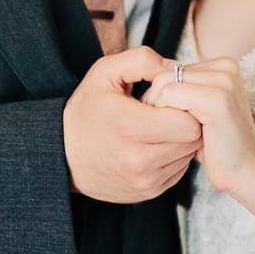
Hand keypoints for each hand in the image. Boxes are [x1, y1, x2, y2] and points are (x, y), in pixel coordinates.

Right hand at [63, 46, 202, 202]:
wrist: (62, 155)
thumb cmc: (85, 111)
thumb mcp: (105, 72)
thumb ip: (142, 60)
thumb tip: (175, 68)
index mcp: (130, 127)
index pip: (188, 123)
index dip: (183, 106)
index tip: (167, 101)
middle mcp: (138, 160)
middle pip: (192, 141)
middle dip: (185, 123)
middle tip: (165, 113)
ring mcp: (144, 181)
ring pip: (188, 156)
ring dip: (179, 141)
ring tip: (157, 129)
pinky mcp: (147, 192)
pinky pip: (178, 171)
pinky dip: (172, 157)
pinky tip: (153, 145)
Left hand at [143, 57, 254, 198]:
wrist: (247, 173)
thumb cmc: (217, 145)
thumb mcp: (198, 110)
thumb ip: (182, 90)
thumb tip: (147, 79)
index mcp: (223, 65)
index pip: (168, 69)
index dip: (160, 98)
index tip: (171, 123)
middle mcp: (226, 67)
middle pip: (162, 74)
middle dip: (155, 105)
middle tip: (170, 132)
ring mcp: (224, 81)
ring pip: (162, 84)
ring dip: (159, 113)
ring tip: (178, 134)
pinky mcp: (217, 99)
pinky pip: (169, 96)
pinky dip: (165, 119)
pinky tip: (182, 137)